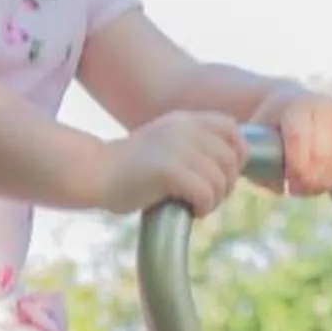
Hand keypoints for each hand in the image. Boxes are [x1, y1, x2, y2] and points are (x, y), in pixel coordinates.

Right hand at [96, 110, 248, 216]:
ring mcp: (176, 147)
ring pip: (220, 180)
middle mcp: (184, 128)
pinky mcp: (169, 169)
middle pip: (231, 159)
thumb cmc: (130, 169)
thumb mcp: (166, 145)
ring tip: (195, 205)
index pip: (231, 129)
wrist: (93, 174)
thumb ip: (194, 147)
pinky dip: (203, 207)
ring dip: (214, 200)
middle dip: (226, 185)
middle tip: (206, 198)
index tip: (225, 175)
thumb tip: (233, 166)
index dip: (237, 154)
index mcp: (184, 120)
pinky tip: (190, 210)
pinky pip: (206, 193)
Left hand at [252, 85, 331, 196]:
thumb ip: (261, 167)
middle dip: (311, 180)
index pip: (298, 138)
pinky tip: (329, 179)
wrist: (290, 106)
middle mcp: (323, 104)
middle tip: (298, 187)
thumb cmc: (270, 134)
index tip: (289, 185)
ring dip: (327, 181)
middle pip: (323, 154)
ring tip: (312, 184)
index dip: (295, 167)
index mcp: (294, 106)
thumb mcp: (255, 147)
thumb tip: (281, 187)